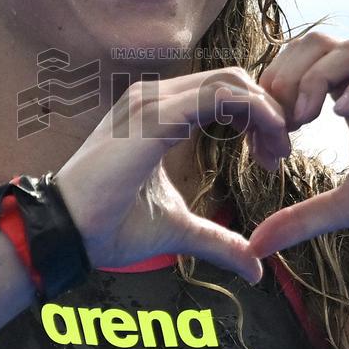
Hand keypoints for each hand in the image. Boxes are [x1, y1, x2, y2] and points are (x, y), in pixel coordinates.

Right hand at [55, 69, 290, 282]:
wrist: (69, 234)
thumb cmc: (111, 226)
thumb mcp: (179, 229)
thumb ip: (217, 239)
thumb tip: (256, 268)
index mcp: (156, 114)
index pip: (220, 92)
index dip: (256, 117)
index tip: (270, 158)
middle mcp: (154, 99)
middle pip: (232, 80)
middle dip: (268, 112)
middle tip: (279, 155)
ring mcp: (152, 103)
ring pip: (230, 82)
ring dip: (267, 112)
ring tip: (276, 153)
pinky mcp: (155, 118)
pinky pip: (220, 97)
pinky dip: (254, 113)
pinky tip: (266, 146)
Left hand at [247, 32, 348, 258]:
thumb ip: (304, 218)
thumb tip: (255, 245)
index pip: (298, 68)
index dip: (271, 97)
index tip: (264, 143)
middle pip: (315, 44)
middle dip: (285, 78)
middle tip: (277, 125)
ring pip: (347, 50)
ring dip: (314, 80)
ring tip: (302, 120)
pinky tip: (342, 116)